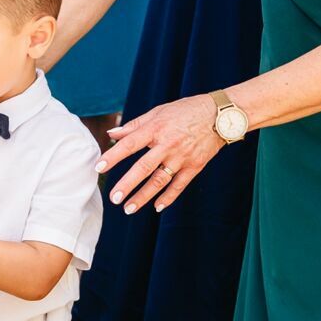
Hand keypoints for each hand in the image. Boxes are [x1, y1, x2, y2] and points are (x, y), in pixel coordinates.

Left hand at [97, 94, 226, 212]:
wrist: (220, 115)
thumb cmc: (185, 111)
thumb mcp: (158, 112)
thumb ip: (134, 125)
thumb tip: (112, 134)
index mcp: (156, 128)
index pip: (130, 144)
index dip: (114, 156)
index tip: (99, 167)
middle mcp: (168, 144)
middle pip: (144, 167)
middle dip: (127, 184)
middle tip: (114, 198)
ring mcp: (182, 157)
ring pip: (159, 180)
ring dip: (143, 196)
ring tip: (128, 208)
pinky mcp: (195, 166)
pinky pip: (179, 185)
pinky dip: (168, 197)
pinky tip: (157, 207)